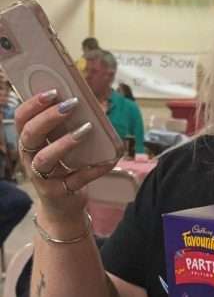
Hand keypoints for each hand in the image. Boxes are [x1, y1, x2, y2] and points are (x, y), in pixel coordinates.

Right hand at [15, 90, 116, 219]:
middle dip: (49, 117)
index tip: (53, 91)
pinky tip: (109, 160)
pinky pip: (76, 179)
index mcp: (28, 141)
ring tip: (86, 129)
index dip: (33, 104)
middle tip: (71, 104)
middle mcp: (29, 158)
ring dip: (65, 142)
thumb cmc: (62, 166)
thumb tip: (86, 102)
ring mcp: (41, 177)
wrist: (62, 204)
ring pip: (45, 158)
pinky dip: (94, 169)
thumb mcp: (59, 145)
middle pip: (30, 135)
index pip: (22, 118)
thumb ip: (65, 126)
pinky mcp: (58, 192)